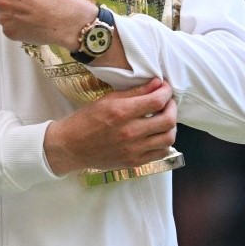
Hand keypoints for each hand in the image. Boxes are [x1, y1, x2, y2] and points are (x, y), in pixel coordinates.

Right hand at [43, 78, 177, 174]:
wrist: (72, 146)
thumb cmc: (87, 120)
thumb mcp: (108, 100)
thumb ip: (135, 92)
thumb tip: (157, 83)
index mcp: (121, 112)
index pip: (156, 101)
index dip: (166, 92)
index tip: (164, 87)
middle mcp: (130, 132)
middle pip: (168, 120)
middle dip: (172, 107)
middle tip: (167, 102)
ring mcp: (134, 150)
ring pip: (168, 138)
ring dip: (171, 126)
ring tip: (163, 118)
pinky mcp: (135, 162)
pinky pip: (161, 153)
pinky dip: (164, 142)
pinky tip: (157, 134)